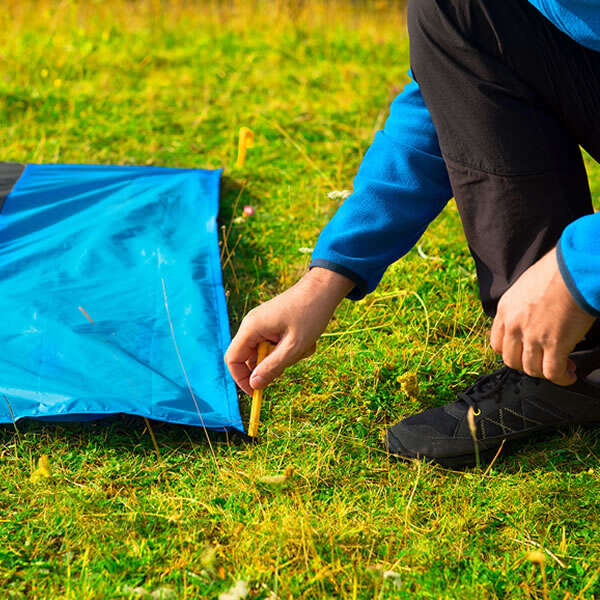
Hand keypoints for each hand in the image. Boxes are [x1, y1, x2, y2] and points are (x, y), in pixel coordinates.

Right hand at [225, 267, 354, 393]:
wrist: (323, 288)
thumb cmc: (310, 314)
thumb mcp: (294, 346)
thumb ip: (272, 367)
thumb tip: (254, 385)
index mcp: (251, 328)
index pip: (233, 359)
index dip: (241, 379)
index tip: (257, 392)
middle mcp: (252, 325)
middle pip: (251, 358)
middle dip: (272, 365)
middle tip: (294, 357)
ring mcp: (262, 323)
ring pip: (266, 352)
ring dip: (285, 356)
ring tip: (304, 345)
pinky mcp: (272, 323)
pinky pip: (275, 344)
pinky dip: (290, 347)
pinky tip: (305, 338)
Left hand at [490, 247, 594, 384]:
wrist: (574, 269)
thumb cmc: (557, 272)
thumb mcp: (526, 287)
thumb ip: (524, 307)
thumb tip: (536, 320)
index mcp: (505, 310)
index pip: (497, 343)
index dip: (512, 352)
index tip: (525, 352)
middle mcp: (514, 325)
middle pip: (511, 360)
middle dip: (527, 365)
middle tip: (544, 361)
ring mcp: (532, 336)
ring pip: (530, 369)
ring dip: (545, 372)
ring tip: (562, 368)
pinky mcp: (554, 343)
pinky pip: (552, 372)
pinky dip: (561, 378)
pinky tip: (570, 373)